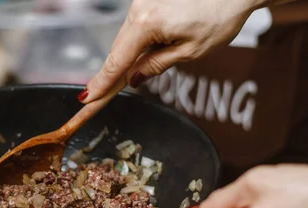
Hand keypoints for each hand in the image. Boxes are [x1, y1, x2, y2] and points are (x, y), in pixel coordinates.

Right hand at [78, 0, 267, 102]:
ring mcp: (141, 1)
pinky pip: (135, 25)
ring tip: (156, 59)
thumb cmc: (220, 16)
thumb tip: (133, 79)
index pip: (117, 62)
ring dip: (131, 54)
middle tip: (102, 96)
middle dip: (115, 71)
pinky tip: (159, 42)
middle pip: (118, 49)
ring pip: (126, 37)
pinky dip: (139, 40)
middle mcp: (138, 9)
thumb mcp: (190, 51)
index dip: (101, 83)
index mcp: (147, 24)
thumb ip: (156, 65)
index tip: (86, 98)